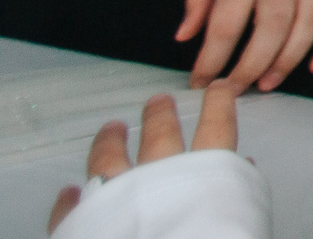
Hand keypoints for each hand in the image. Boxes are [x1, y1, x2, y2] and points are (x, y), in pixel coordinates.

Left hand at [48, 88, 236, 232]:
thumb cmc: (214, 238)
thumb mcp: (242, 217)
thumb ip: (239, 191)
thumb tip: (245, 166)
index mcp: (204, 174)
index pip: (216, 129)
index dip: (219, 106)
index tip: (219, 88)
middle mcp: (158, 176)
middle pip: (160, 135)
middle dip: (160, 116)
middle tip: (158, 100)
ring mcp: (117, 197)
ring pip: (109, 157)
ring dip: (110, 140)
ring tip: (112, 127)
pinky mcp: (86, 223)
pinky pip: (73, 208)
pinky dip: (70, 199)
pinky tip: (67, 192)